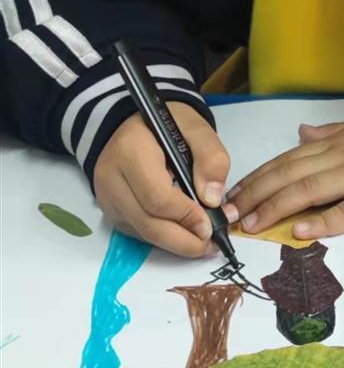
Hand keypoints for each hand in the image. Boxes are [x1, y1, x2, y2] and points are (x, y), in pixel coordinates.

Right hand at [94, 102, 229, 256]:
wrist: (134, 122)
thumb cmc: (168, 123)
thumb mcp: (197, 127)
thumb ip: (211, 157)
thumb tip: (212, 199)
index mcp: (131, 151)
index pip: (157, 197)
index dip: (186, 216)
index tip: (212, 225)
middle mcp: (111, 178)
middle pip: (147, 223)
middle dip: (182, 240)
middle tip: (211, 245)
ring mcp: (107, 197)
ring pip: (142, 233)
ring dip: (174, 243)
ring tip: (202, 241)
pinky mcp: (110, 209)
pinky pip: (137, 232)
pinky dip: (162, 237)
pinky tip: (183, 232)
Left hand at [223, 107, 343, 239]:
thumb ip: (330, 133)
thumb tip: (301, 133)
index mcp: (334, 144)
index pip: (286, 161)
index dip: (257, 177)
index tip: (233, 195)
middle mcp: (340, 159)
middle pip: (290, 176)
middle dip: (256, 195)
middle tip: (229, 215)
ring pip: (310, 191)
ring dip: (276, 207)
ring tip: (252, 224)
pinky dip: (323, 221)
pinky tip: (300, 230)